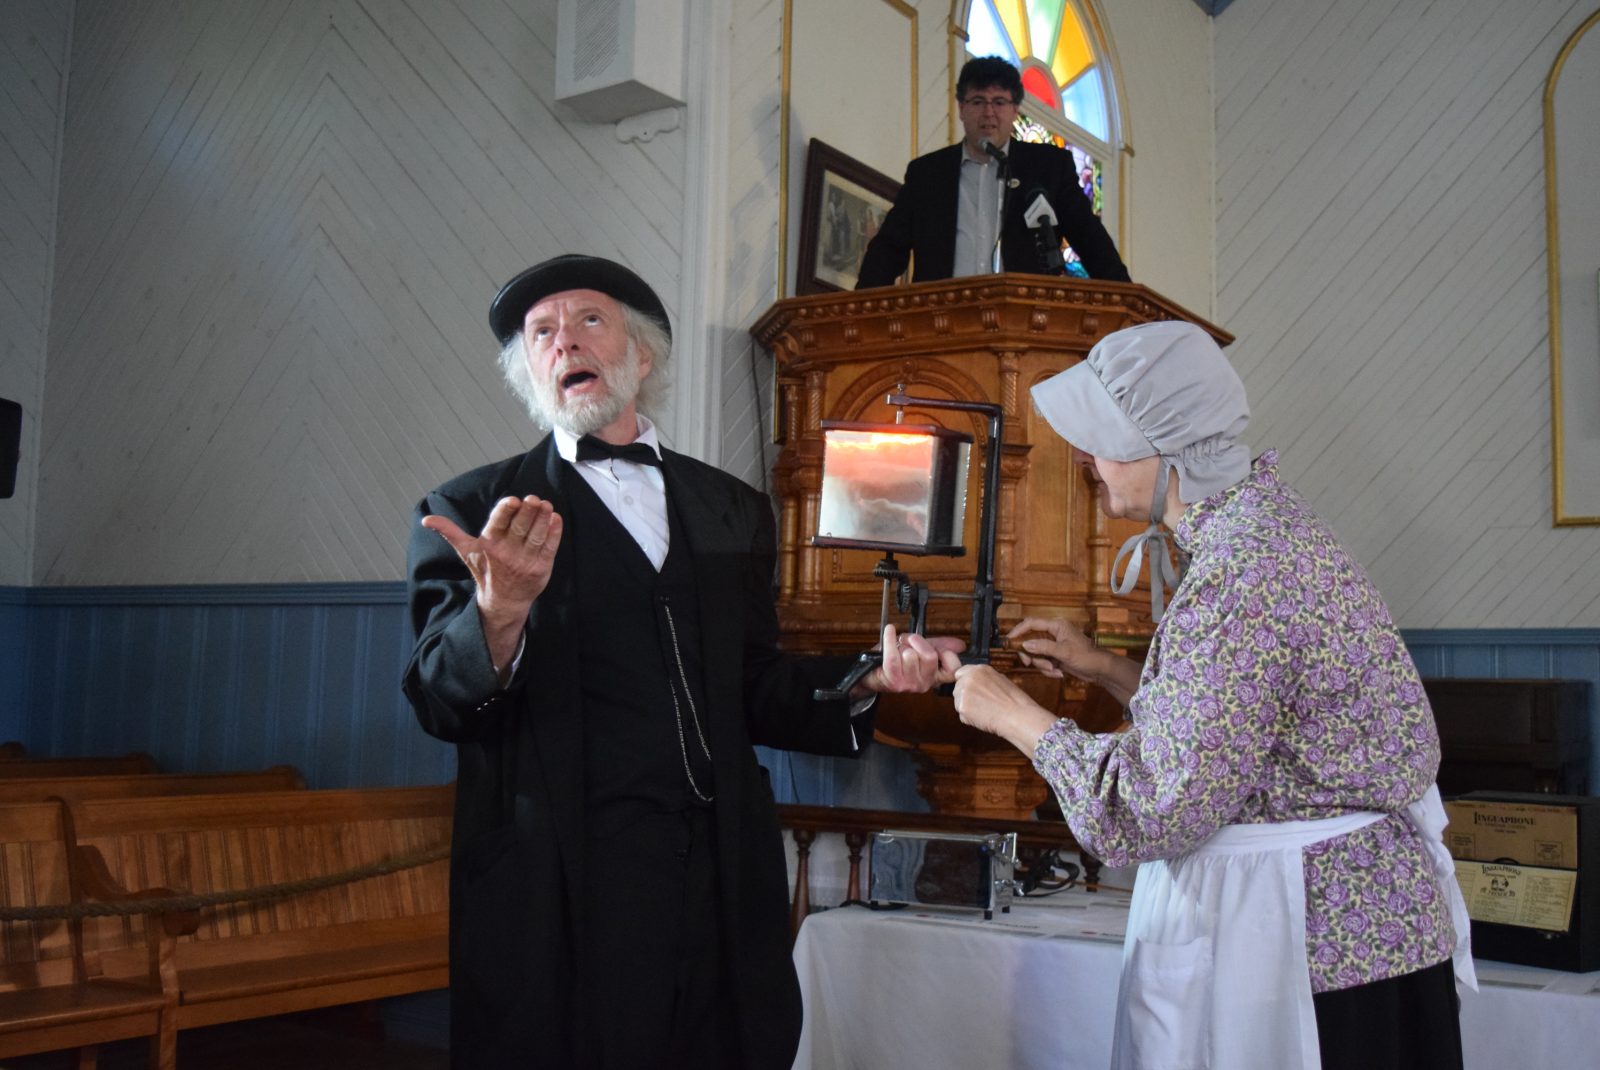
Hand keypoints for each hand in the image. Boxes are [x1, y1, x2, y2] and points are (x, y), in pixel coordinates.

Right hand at [421, 496, 563, 626]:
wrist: (503, 601)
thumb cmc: (485, 569)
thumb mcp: (466, 551)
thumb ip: (450, 531)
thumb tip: (426, 520)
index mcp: (489, 545)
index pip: (498, 524)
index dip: (506, 511)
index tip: (513, 500)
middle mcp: (507, 553)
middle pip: (519, 528)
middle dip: (527, 512)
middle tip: (534, 499)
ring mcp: (525, 561)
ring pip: (536, 536)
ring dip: (542, 519)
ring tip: (546, 505)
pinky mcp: (541, 568)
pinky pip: (549, 548)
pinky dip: (554, 533)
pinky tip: (555, 519)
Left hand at [863, 624, 965, 694]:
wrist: (875, 674)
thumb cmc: (900, 662)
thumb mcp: (922, 652)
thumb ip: (941, 646)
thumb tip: (960, 645)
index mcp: (935, 677)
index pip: (953, 671)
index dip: (949, 656)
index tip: (941, 649)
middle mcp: (924, 683)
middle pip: (930, 656)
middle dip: (918, 641)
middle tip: (911, 639)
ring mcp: (908, 683)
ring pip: (910, 654)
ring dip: (902, 644)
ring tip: (898, 646)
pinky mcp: (893, 679)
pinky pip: (893, 655)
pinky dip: (889, 639)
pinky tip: (889, 631)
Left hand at [950, 663, 1055, 754]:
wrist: (1018, 716)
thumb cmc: (1014, 701)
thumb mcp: (1000, 679)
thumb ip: (983, 678)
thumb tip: (975, 681)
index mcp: (979, 669)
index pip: (960, 673)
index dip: (965, 683)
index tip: (972, 691)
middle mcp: (968, 677)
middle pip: (957, 688)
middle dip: (965, 696)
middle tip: (982, 704)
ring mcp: (963, 692)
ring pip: (958, 702)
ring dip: (967, 707)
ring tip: (986, 711)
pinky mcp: (962, 707)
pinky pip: (962, 715)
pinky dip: (970, 719)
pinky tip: (984, 718)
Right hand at [1006, 616, 1103, 681]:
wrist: (1099, 670)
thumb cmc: (1086, 656)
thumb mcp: (1064, 651)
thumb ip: (1044, 647)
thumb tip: (1025, 644)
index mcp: (1056, 626)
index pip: (1031, 623)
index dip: (1018, 630)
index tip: (1009, 641)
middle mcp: (1053, 633)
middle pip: (1031, 641)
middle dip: (1032, 655)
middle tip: (1030, 663)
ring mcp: (1053, 645)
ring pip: (1036, 654)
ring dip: (1042, 665)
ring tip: (1055, 670)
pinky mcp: (1054, 656)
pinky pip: (1043, 662)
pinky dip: (1048, 670)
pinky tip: (1059, 673)